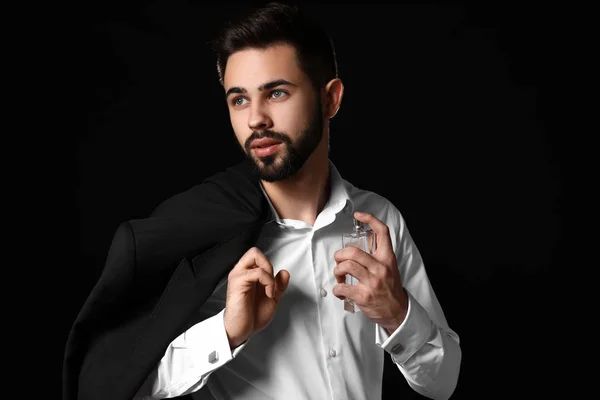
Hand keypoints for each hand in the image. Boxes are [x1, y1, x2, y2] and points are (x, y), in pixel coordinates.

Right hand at [223, 247, 289, 348]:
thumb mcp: (272, 298)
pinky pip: (256, 272)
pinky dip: (268, 282)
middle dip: (268, 265)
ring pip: (255, 255)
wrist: (242, 331)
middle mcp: (241, 272)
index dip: (268, 266)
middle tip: (269, 284)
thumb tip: (284, 272)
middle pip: (254, 251)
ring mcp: (238, 276)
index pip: (258, 256)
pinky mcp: (237, 283)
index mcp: (248, 274)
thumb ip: (278, 285)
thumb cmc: (252, 316)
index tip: (271, 284)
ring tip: (269, 291)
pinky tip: (268, 294)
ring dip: (269, 275)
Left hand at [333, 212, 407, 332]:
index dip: (370, 219)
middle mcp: (380, 268)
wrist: (397, 311)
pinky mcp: (363, 296)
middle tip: (339, 260)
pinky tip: (340, 291)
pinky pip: (342, 287)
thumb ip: (377, 255)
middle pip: (353, 251)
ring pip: (346, 266)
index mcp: (387, 258)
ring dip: (337, 270)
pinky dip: (337, 289)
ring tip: (339, 276)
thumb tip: (361, 243)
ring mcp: (372, 282)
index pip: (382, 232)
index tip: (359, 215)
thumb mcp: (390, 267)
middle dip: (339, 255)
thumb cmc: (390, 288)